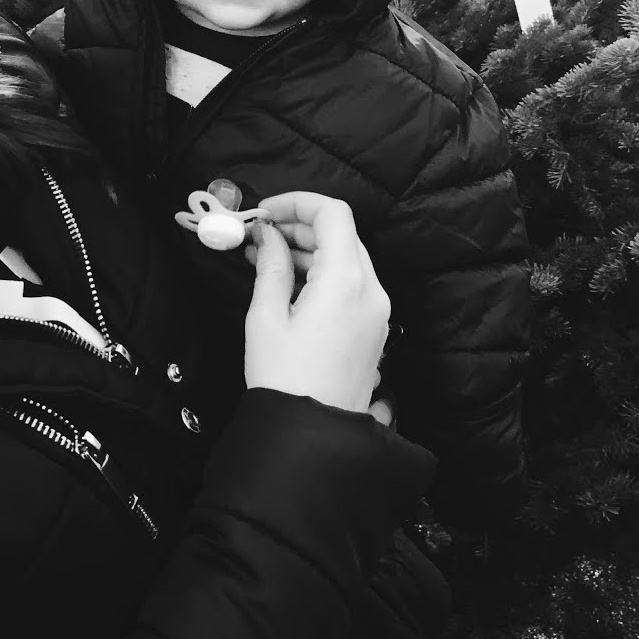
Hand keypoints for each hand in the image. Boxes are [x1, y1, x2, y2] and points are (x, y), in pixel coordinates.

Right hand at [244, 192, 389, 415]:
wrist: (313, 435)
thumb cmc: (284, 378)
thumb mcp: (266, 316)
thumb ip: (271, 266)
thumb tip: (268, 235)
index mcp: (345, 281)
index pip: (332, 214)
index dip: (298, 203)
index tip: (265, 212)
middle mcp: (371, 291)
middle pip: (342, 234)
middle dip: (300, 227)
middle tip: (261, 236)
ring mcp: (378, 312)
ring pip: (348, 259)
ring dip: (311, 251)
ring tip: (266, 259)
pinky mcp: (374, 330)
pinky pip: (352, 285)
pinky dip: (324, 275)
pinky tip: (290, 285)